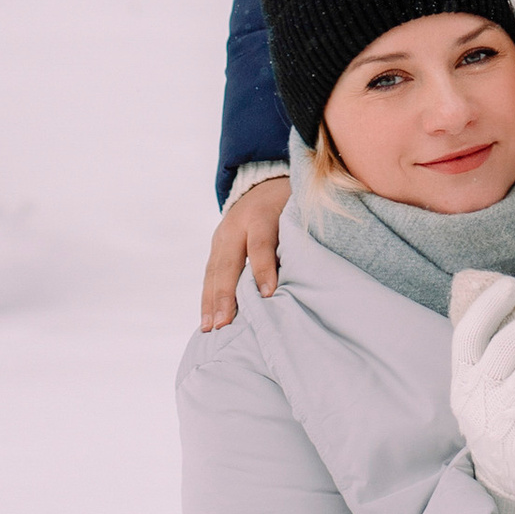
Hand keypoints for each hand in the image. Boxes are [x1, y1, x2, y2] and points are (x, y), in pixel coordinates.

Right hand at [200, 176, 287, 329]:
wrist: (262, 185)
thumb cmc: (288, 204)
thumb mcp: (296, 211)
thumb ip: (298, 237)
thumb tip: (307, 275)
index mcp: (260, 215)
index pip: (260, 244)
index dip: (263, 269)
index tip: (268, 294)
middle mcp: (235, 226)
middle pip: (228, 263)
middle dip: (226, 295)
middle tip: (225, 323)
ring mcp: (220, 237)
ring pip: (213, 271)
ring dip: (211, 302)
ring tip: (210, 328)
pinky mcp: (215, 247)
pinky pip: (209, 275)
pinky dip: (207, 298)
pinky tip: (207, 321)